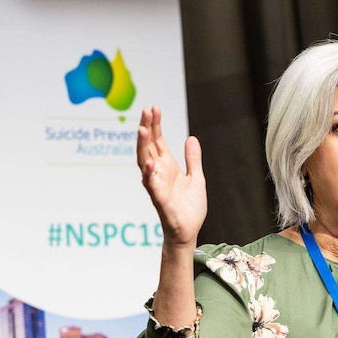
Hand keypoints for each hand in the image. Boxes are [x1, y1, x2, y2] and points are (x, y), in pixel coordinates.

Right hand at [137, 105, 206, 246]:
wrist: (188, 230)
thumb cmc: (189, 206)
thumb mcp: (196, 177)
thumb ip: (193, 159)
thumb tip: (191, 138)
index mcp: (167, 166)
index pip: (157, 141)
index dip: (155, 124)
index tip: (154, 107)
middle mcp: (158, 172)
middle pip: (148, 146)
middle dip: (147, 128)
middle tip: (147, 109)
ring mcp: (157, 185)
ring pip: (144, 162)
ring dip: (142, 146)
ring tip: (141, 129)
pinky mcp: (159, 199)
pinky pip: (151, 185)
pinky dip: (149, 174)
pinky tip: (149, 162)